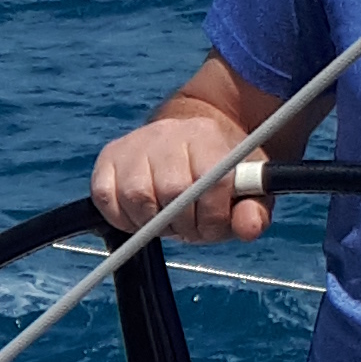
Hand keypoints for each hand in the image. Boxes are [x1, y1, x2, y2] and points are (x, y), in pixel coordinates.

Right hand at [89, 108, 265, 242]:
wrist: (188, 140)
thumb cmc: (222, 173)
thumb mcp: (249, 190)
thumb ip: (254, 211)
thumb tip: (248, 229)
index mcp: (206, 135)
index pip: (211, 182)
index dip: (213, 216)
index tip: (213, 224)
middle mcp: (167, 132)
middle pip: (172, 192)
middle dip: (183, 223)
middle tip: (189, 226)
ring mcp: (134, 143)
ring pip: (137, 197)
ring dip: (152, 222)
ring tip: (166, 219)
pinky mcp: (109, 157)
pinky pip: (106, 198)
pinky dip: (123, 218)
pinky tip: (142, 215)